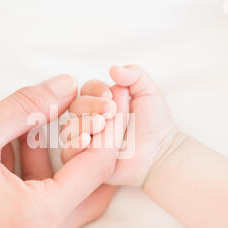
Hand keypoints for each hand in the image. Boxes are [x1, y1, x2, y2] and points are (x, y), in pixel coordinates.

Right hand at [62, 65, 177, 186]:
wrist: (158, 154)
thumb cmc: (154, 124)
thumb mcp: (149, 93)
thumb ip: (134, 75)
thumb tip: (113, 68)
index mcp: (102, 102)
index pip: (87, 89)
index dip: (95, 89)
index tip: (111, 95)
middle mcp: (90, 119)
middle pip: (74, 107)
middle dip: (89, 106)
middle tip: (111, 111)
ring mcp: (86, 139)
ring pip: (69, 127)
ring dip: (83, 124)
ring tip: (101, 126)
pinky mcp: (84, 159)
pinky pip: (69, 151)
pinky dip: (75, 144)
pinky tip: (88, 141)